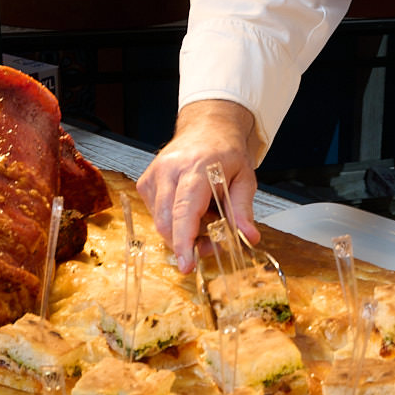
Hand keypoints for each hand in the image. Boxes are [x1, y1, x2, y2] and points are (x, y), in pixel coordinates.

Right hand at [137, 100, 258, 270]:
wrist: (208, 129)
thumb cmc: (226, 154)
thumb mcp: (245, 179)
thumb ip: (243, 210)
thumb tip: (248, 237)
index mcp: (196, 167)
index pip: (185, 211)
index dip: (184, 241)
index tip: (186, 265)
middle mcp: (170, 170)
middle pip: (167, 222)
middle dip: (186, 243)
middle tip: (210, 245)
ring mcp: (154, 175)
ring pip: (160, 222)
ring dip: (180, 234)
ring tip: (204, 223)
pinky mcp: (145, 183)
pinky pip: (156, 215)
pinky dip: (172, 222)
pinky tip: (189, 212)